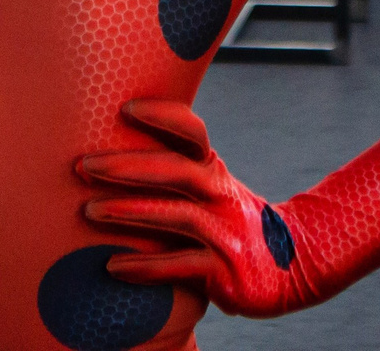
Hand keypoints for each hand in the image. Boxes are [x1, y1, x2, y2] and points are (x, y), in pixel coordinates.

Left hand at [77, 100, 315, 317]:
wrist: (295, 267)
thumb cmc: (230, 225)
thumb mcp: (210, 192)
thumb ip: (172, 177)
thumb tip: (107, 159)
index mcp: (213, 170)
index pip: (192, 133)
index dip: (164, 117)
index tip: (126, 108)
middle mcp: (221, 195)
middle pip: (176, 169)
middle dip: (127, 166)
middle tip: (84, 166)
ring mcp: (225, 232)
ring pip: (177, 215)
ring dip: (130, 211)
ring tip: (89, 211)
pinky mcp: (226, 270)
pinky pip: (181, 265)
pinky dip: (146, 266)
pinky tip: (113, 266)